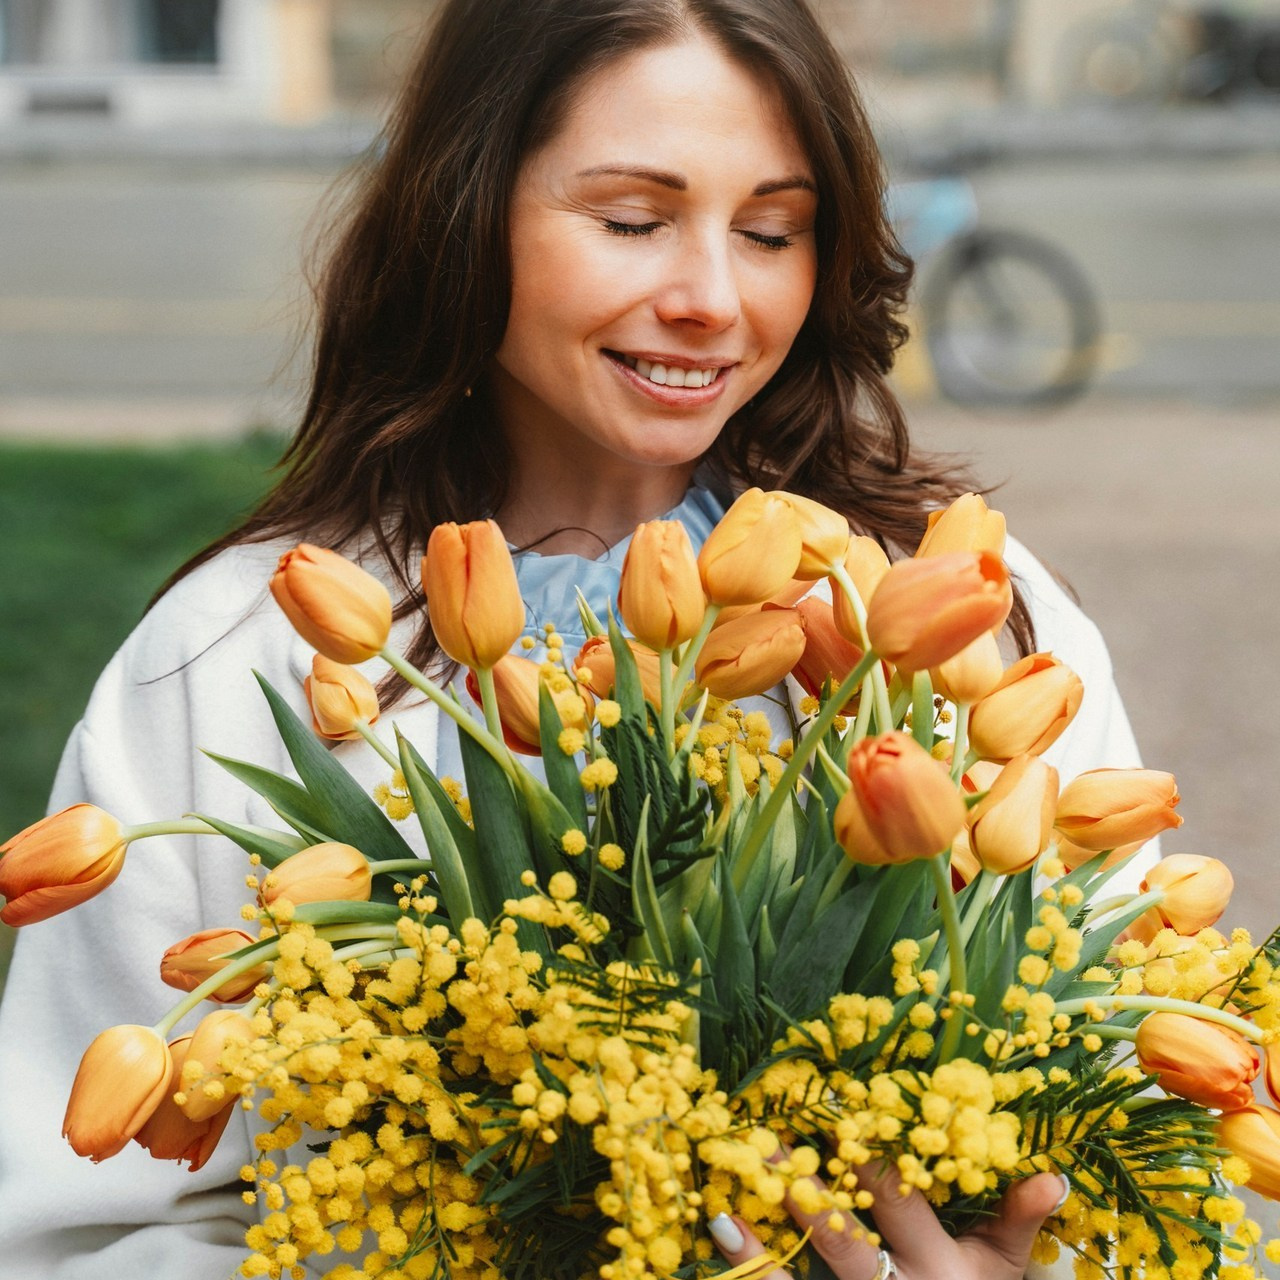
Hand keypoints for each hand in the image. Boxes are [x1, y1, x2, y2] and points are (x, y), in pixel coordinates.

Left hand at [708, 1162, 1069, 1279]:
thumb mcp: (1005, 1271)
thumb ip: (1019, 1219)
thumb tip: (1051, 1175)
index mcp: (941, 1266)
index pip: (897, 1200)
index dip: (863, 1154)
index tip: (827, 1105)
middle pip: (841, 1238)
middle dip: (803, 1187)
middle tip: (762, 1139)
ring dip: (759, 1248)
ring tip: (719, 1210)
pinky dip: (753, 1274)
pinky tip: (722, 1239)